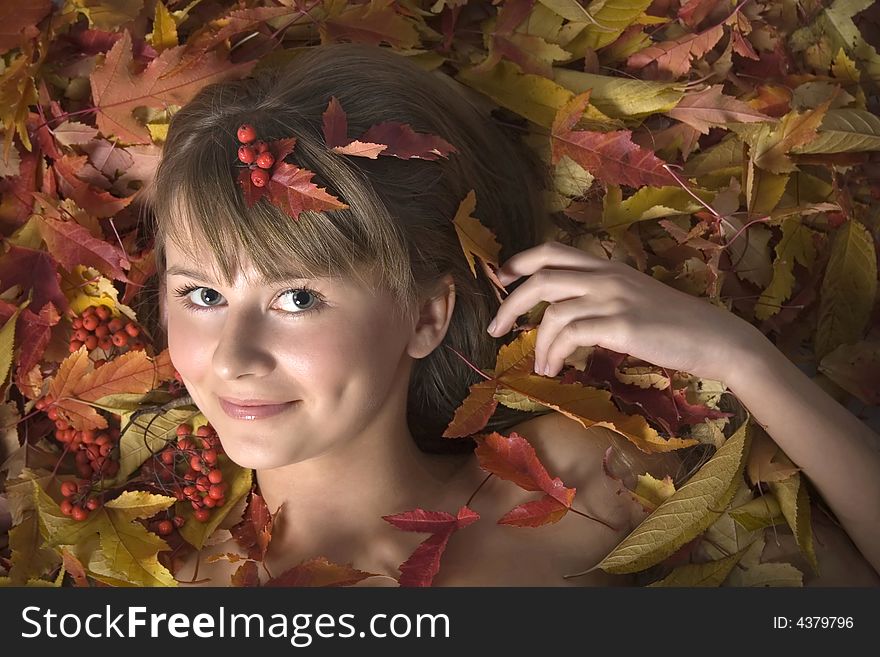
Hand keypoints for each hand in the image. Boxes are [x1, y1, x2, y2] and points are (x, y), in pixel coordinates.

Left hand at [486, 241, 761, 382]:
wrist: (717, 339)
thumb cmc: (676, 326)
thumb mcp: (634, 299)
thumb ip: (601, 298)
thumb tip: (564, 316)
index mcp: (609, 267)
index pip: (554, 250)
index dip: (521, 261)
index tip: (501, 278)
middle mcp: (607, 276)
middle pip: (542, 276)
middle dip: (511, 302)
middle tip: (494, 328)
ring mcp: (614, 299)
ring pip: (553, 311)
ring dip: (537, 343)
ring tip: (539, 366)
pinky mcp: (621, 325)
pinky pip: (570, 335)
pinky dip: (554, 353)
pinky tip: (553, 369)